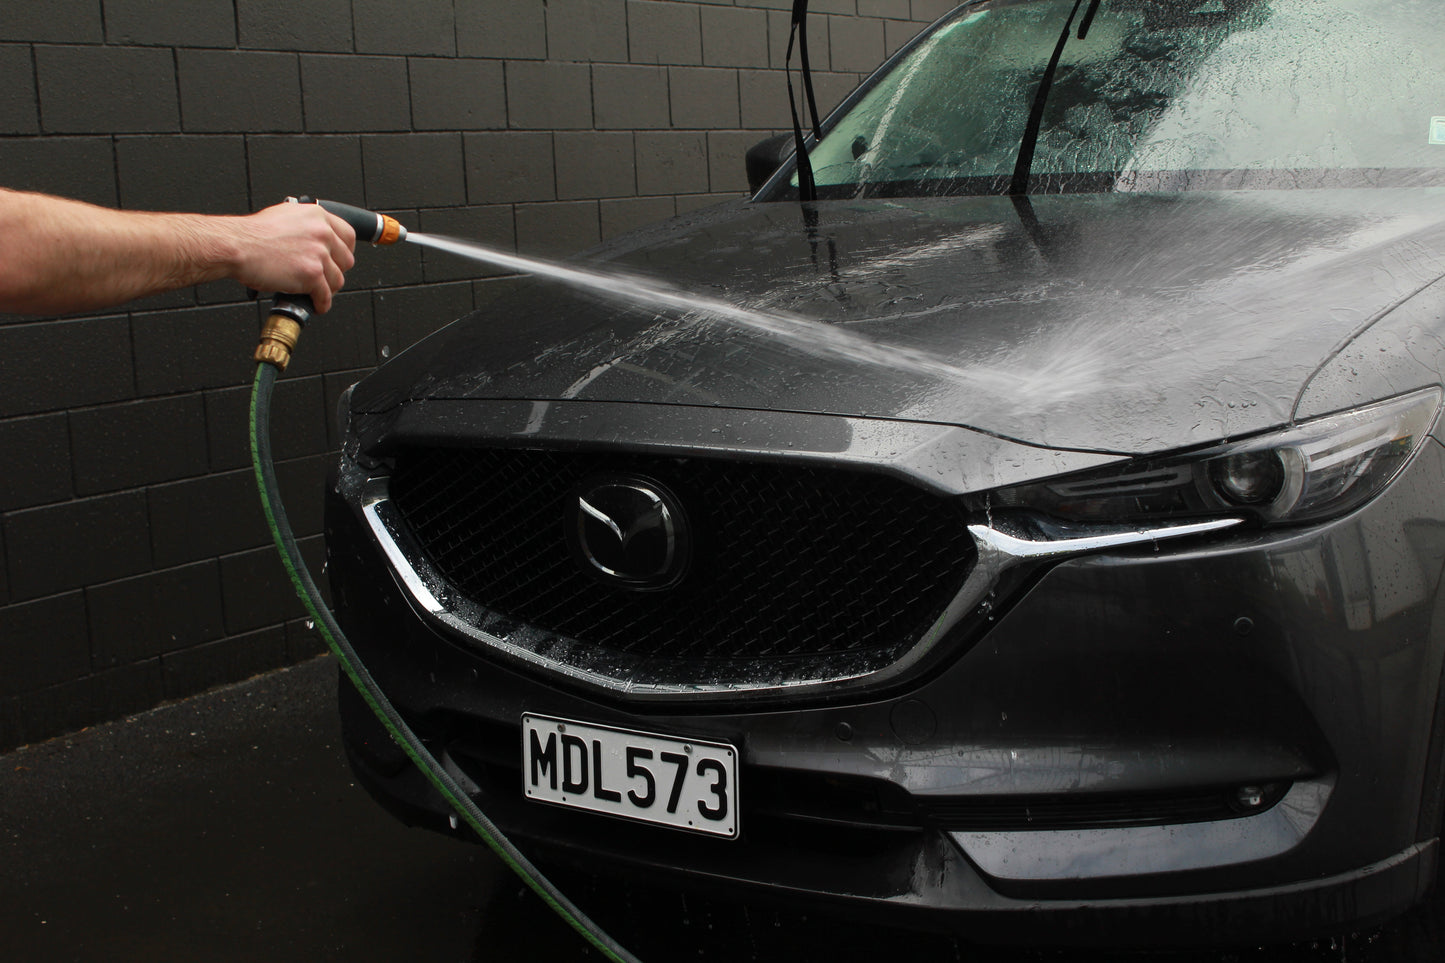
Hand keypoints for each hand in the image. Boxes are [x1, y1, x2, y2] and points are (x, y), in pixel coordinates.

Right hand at [228, 202, 357, 312]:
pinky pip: (325, 296)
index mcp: (316, 216)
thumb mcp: (284, 216)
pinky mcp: (312, 274)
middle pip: (346, 260)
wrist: (236, 246)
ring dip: (328, 290)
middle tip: (325, 278)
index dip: (344, 252)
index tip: (340, 260)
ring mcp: (318, 253)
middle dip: (336, 272)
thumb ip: (305, 226)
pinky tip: (315, 304)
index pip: (348, 236)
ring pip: (337, 280)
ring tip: (317, 293)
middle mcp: (321, 232)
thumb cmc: (251, 234)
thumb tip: (312, 239)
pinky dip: (321, 304)